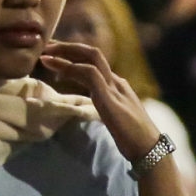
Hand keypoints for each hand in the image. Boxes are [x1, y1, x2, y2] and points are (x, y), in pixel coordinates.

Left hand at [38, 39, 161, 164]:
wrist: (149, 148)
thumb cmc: (133, 138)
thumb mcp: (115, 117)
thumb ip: (105, 106)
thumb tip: (93, 107)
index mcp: (117, 85)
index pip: (94, 62)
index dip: (74, 55)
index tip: (54, 55)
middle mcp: (116, 81)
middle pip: (91, 53)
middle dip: (67, 47)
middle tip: (46, 47)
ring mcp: (114, 87)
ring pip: (90, 58)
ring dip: (65, 54)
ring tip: (45, 56)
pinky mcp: (109, 97)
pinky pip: (89, 74)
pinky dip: (71, 68)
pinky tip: (57, 72)